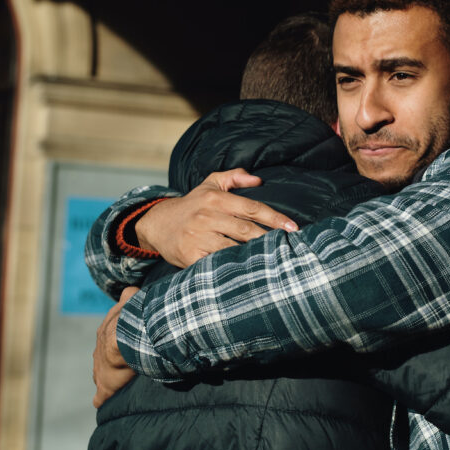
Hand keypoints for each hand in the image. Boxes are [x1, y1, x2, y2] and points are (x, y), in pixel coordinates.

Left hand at [93, 286, 138, 407]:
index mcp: (105, 334)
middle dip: (110, 362)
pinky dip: (102, 398)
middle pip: (102, 359)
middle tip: (123, 366)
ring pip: (100, 375)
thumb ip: (129, 296)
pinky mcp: (105, 386)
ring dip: (109, 378)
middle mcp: (99, 351)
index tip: (124, 347)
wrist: (125, 336)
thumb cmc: (132, 319)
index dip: (116, 344)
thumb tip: (130, 290)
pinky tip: (103, 401)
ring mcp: (100, 370)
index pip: (107, 340)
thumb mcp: (130, 300)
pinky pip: (100, 397)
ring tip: (119, 383)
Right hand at [136, 168, 297, 267]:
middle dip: (270, 239)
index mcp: (215, 198)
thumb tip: (259, 179)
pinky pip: (216, 263)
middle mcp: (206, 216)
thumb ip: (234, 177)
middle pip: (246, 230)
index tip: (293, 227)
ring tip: (275, 260)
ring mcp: (197, 237)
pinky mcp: (190, 255)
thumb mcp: (210, 184)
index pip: (252, 208)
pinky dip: (233, 267)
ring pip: (233, 248)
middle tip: (289, 246)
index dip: (275, 218)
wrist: (156, 224)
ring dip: (254, 255)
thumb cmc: (192, 205)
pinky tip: (249, 272)